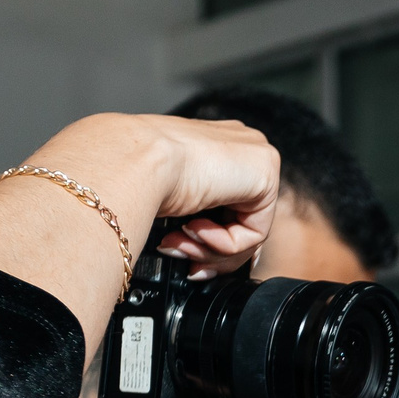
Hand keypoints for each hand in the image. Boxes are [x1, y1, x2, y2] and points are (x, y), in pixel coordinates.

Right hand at [142, 115, 282, 275]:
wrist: (132, 160)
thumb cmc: (135, 171)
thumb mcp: (169, 193)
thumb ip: (194, 209)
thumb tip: (199, 234)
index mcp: (218, 145)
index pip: (229, 205)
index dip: (208, 238)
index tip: (180, 251)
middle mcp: (241, 146)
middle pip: (240, 221)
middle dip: (208, 250)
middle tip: (179, 252)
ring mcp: (256, 157)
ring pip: (247, 231)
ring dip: (209, 249)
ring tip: (180, 242)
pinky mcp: (266, 172)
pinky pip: (254, 232)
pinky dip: (224, 244)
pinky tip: (195, 228)